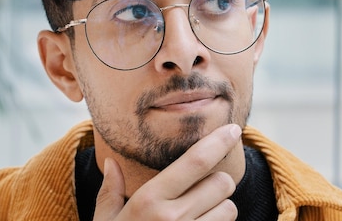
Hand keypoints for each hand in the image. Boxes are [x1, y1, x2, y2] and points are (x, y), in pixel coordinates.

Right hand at [93, 124, 241, 219]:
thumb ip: (109, 191)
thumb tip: (111, 163)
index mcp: (149, 201)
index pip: (195, 162)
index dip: (218, 142)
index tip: (232, 129)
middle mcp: (173, 218)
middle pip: (221, 184)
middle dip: (218, 182)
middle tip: (203, 189)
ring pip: (229, 210)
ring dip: (221, 208)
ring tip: (199, 215)